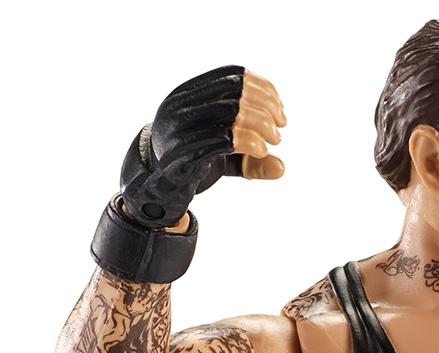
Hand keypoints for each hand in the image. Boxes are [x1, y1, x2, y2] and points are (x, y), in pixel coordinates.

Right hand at [117, 68, 286, 226]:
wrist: (156, 191)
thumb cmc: (189, 167)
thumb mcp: (223, 159)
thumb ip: (249, 158)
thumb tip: (281, 167)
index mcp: (188, 94)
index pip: (231, 74)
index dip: (261, 88)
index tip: (279, 110)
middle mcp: (182, 104)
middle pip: (234, 90)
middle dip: (265, 107)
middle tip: (279, 130)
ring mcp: (180, 127)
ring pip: (230, 110)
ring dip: (261, 124)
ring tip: (273, 141)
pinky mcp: (184, 153)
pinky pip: (222, 137)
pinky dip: (248, 141)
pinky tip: (260, 151)